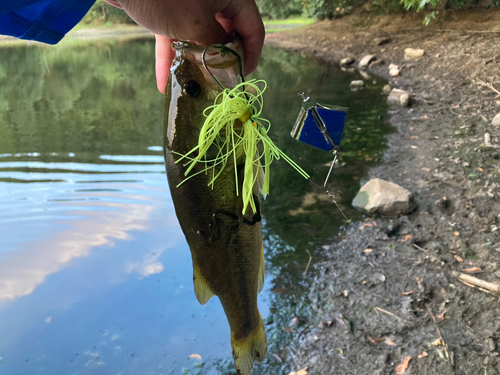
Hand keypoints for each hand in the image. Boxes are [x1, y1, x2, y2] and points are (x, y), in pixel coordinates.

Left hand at [103, 0, 264, 93]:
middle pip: (226, 34)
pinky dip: (171, 55)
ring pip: (199, 37)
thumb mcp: (196, 26)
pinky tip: (164, 82)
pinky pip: (176, 34)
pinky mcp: (168, 7)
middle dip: (219, 62)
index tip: (241, 78)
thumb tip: (225, 66)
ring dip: (193, 63)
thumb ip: (216, 49)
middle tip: (215, 84)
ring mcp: (191, 2)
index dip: (250, 55)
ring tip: (190, 87)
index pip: (253, 29)